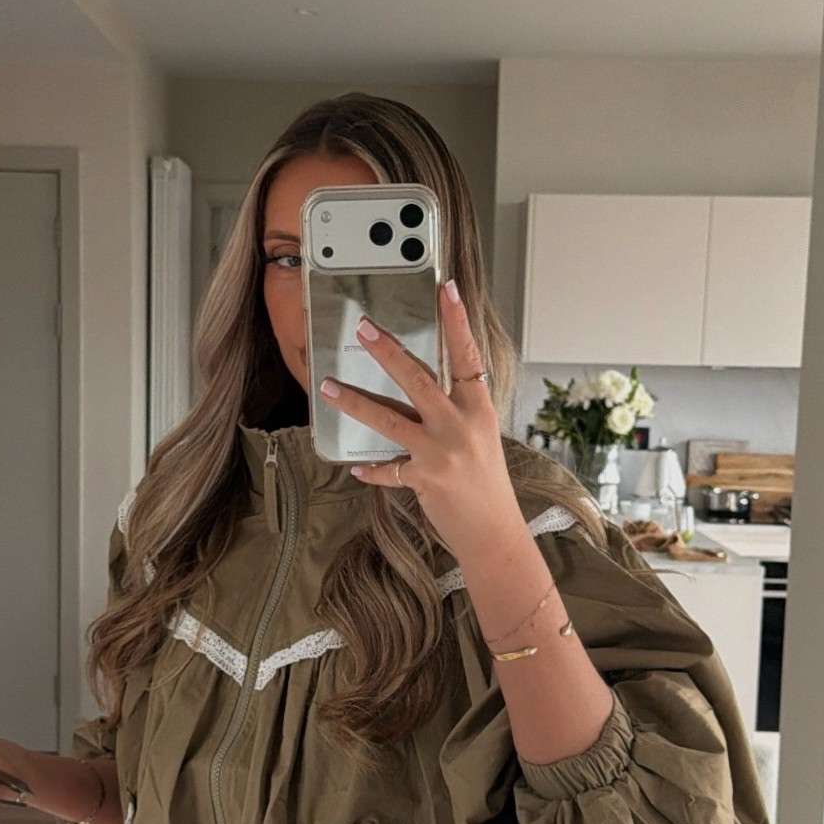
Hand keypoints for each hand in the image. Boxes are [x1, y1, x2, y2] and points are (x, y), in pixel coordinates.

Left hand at [317, 279, 522, 559]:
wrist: (495, 533)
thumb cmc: (488, 485)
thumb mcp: (480, 438)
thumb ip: (455, 411)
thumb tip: (420, 388)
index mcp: (479, 410)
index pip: (468, 356)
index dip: (457, 322)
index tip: (445, 290)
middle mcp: (460, 426)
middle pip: (419, 379)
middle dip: (388, 351)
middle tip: (363, 327)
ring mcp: (441, 453)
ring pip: (390, 418)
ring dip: (356, 401)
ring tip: (328, 387)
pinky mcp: (423, 479)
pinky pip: (388, 470)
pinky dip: (371, 470)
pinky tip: (355, 467)